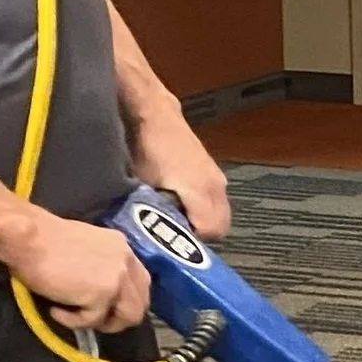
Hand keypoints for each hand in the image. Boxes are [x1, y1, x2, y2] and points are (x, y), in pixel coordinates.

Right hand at [14, 209, 149, 330]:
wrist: (27, 237)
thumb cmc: (43, 239)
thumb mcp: (84, 246)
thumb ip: (100, 265)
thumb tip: (98, 289)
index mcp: (122, 247)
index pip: (140, 281)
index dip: (126, 299)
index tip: (108, 307)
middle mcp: (126, 260)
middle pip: (140, 302)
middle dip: (119, 317)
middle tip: (94, 320)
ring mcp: (117, 278)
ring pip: (128, 316)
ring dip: (103, 323)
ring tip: (77, 317)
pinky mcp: (102, 295)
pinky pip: (92, 320)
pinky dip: (72, 321)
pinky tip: (56, 311)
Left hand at [131, 108, 231, 241]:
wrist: (156, 114)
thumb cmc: (146, 149)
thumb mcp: (140, 185)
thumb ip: (148, 215)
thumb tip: (144, 239)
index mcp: (201, 191)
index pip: (210, 233)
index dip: (191, 244)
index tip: (171, 246)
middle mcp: (216, 187)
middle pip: (220, 228)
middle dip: (199, 237)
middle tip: (174, 238)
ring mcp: (218, 179)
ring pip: (220, 215)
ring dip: (202, 223)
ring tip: (177, 222)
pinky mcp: (214, 174)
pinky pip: (217, 203)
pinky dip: (204, 210)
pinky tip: (182, 206)